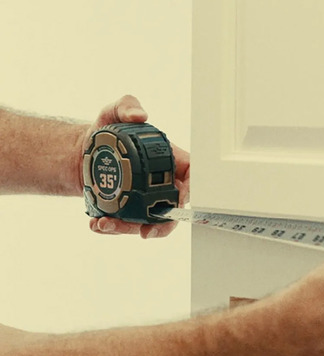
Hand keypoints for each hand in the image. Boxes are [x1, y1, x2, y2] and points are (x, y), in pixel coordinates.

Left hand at [83, 95, 189, 237]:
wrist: (81, 152)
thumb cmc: (106, 131)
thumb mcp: (113, 113)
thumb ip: (126, 106)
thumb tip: (139, 115)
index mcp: (170, 161)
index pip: (192, 177)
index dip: (191, 190)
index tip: (177, 198)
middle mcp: (161, 184)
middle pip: (172, 209)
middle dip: (161, 224)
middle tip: (145, 230)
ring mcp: (145, 200)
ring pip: (149, 223)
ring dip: (129, 229)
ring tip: (106, 224)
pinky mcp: (127, 211)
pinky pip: (126, 225)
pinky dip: (112, 228)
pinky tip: (96, 223)